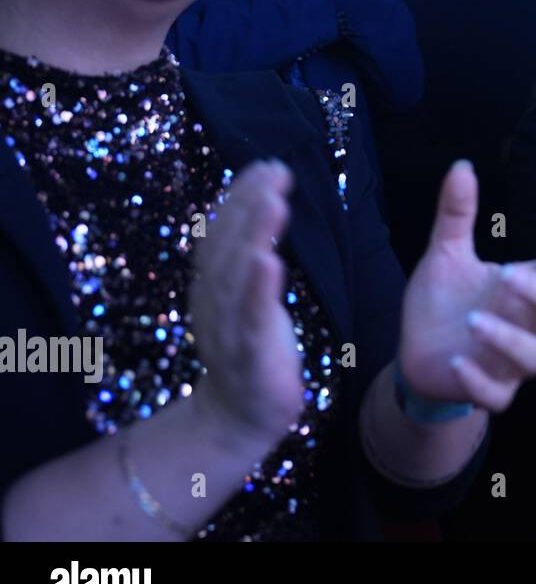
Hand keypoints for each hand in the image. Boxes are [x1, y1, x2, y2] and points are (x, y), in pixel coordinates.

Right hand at [188, 161, 303, 445]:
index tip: (265, 165)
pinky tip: (270, 262)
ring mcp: (231, 330)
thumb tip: (263, 200)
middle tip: (273, 170)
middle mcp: (215, 303)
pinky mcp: (252, 358)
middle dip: (248, 205)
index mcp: (215, 286)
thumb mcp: (245, 296)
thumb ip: (247, 254)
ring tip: (274, 201)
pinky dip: (258, 290)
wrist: (236, 419)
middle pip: (226, 246)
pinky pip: (252, 320)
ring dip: (253, 235)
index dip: (239, 197)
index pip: (221, 233)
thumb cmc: (251, 349)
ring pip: (237, 277)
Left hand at [398, 161, 535, 411]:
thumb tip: (461, 164)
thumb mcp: (445, 254)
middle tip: (506, 276)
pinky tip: (455, 362)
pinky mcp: (487, 390)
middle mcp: (525, 324)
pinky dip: (479, 380)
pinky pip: (499, 396)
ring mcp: (509, 361)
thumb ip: (457, 214)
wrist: (416, 355)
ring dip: (508, 340)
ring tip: (472, 322)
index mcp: (524, 288)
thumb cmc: (443, 303)